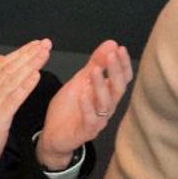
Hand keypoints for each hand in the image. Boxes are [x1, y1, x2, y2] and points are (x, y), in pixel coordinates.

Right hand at [0, 39, 51, 172]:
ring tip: (44, 54)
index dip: (20, 53)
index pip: (2, 65)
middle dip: (29, 55)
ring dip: (31, 65)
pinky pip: (14, 98)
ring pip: (13, 80)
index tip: (35, 45)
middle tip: (44, 44)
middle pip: (9, 69)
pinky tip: (36, 76)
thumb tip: (2, 59)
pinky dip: (26, 85)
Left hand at [37, 40, 131, 168]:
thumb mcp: (81, 81)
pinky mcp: (86, 131)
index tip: (120, 48)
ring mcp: (98, 120)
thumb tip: (111, 43)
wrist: (54, 134)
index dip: (123, 64)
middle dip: (115, 71)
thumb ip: (96, 64)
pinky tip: (83, 94)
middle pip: (117, 89)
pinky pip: (90, 119)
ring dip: (101, 86)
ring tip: (95, 70)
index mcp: (107, 94)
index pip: (121, 78)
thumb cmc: (71, 108)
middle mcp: (106, 108)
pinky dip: (87, 106)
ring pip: (105, 103)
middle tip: (111, 55)